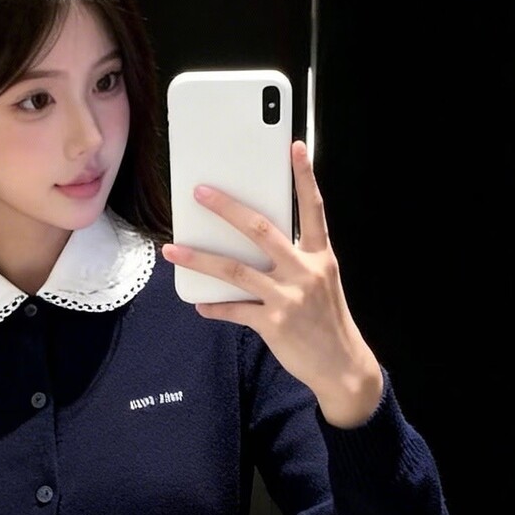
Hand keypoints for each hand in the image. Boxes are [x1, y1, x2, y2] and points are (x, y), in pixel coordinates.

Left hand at [161, 141, 382, 427]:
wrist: (342, 366)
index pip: (313, 208)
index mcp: (320, 257)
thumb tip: (252, 246)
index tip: (294, 147)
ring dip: (199, 259)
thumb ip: (295, 261)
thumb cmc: (326, 321)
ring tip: (173, 249)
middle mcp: (305, 272)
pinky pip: (235, 311)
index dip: (305, 177)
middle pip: (260, 230)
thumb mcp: (321, 283)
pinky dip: (214, 307)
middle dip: (227, 209)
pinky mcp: (273, 323)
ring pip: (235, 271)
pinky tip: (199, 304)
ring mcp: (288, 297)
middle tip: (200, 192)